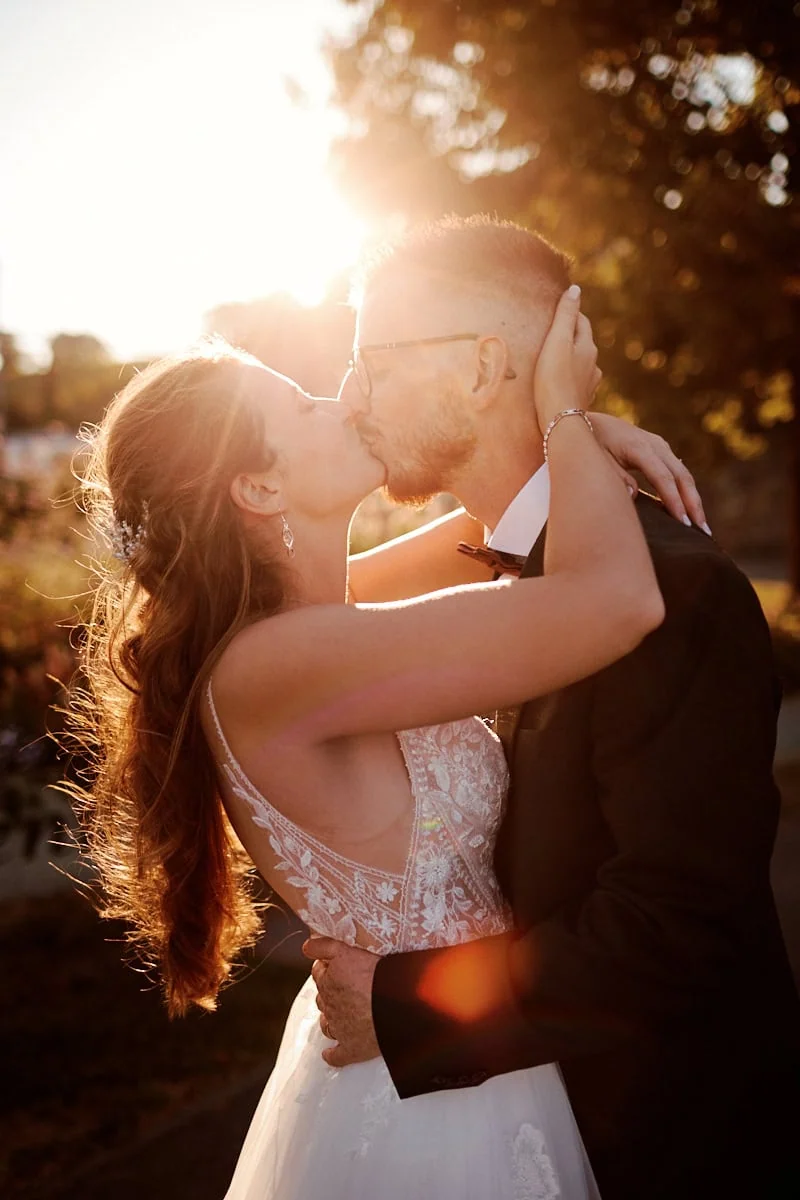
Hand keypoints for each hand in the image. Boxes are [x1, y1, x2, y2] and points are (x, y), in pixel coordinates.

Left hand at [303, 937, 381, 1067]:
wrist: (396, 1004)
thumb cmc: (375, 975)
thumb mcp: (346, 951)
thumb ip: (324, 946)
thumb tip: (305, 946)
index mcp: (328, 983)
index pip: (318, 973)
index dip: (325, 968)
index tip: (332, 965)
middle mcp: (330, 1006)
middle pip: (322, 997)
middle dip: (328, 992)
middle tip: (343, 987)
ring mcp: (340, 1029)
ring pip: (327, 1024)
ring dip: (329, 1019)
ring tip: (339, 1014)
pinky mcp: (352, 1048)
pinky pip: (337, 1056)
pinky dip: (332, 1055)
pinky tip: (328, 1054)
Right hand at [534, 285, 599, 430]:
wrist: (559, 420)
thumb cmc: (554, 378)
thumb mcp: (558, 340)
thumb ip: (566, 315)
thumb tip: (575, 289)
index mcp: (588, 347)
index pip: (581, 321)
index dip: (569, 313)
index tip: (557, 309)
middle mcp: (593, 365)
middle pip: (581, 343)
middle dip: (569, 336)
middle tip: (551, 332)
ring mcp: (588, 384)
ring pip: (579, 364)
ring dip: (569, 359)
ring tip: (552, 359)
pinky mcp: (580, 401)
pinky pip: (575, 382)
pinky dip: (567, 377)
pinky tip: (558, 382)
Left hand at [591, 413, 709, 531]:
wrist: (586, 420)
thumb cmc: (589, 444)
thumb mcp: (596, 461)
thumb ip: (616, 478)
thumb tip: (633, 496)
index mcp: (638, 447)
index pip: (663, 478)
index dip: (674, 500)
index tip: (683, 522)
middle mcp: (655, 444)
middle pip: (681, 476)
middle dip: (693, 504)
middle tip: (703, 530)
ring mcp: (660, 446)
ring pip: (684, 474)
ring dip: (694, 499)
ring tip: (701, 525)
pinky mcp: (660, 450)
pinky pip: (677, 472)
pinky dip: (686, 490)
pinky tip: (690, 509)